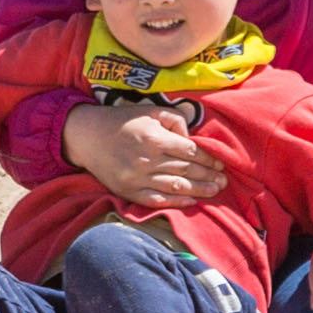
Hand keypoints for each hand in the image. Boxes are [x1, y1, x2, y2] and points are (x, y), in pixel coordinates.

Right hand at [61, 99, 230, 207]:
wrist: (87, 137)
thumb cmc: (122, 121)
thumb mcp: (150, 110)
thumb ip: (175, 120)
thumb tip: (192, 137)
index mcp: (154, 138)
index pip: (190, 152)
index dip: (208, 159)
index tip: (220, 163)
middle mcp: (147, 160)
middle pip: (186, 170)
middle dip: (208, 176)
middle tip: (224, 181)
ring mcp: (137, 178)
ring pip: (175, 187)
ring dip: (198, 190)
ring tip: (214, 191)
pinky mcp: (128, 191)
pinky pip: (157, 200)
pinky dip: (176, 202)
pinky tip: (191, 201)